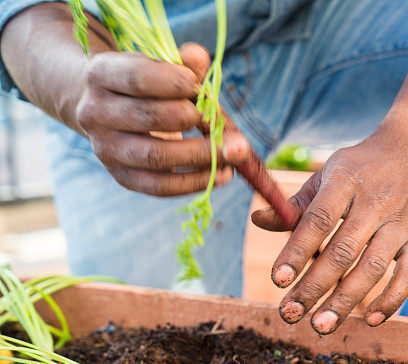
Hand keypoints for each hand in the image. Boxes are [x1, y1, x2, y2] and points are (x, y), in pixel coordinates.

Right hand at [75, 43, 248, 195]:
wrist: (108, 112)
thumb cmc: (145, 85)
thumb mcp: (159, 66)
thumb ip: (182, 63)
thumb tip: (198, 57)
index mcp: (101, 74)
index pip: (137, 78)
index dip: (173, 82)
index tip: (198, 86)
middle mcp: (95, 113)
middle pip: (148, 118)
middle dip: (193, 119)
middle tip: (223, 120)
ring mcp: (106, 149)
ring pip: (156, 156)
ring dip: (202, 155)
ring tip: (236, 153)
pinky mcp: (122, 177)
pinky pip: (161, 186)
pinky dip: (196, 182)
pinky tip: (225, 174)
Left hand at [251, 125, 407, 333]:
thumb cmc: (361, 168)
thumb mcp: (326, 175)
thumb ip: (294, 204)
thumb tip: (258, 222)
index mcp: (345, 181)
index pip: (319, 221)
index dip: (297, 252)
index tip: (278, 280)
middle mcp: (376, 201)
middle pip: (343, 251)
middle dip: (314, 286)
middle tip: (290, 313)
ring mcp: (402, 221)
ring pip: (373, 267)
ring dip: (346, 300)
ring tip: (321, 326)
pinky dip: (392, 299)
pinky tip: (371, 319)